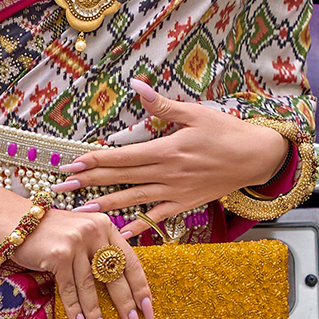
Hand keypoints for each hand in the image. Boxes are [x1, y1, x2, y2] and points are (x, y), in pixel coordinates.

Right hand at [8, 205, 153, 318]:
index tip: (148, 309)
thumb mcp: (81, 234)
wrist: (14, 220)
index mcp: (106, 227)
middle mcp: (95, 231)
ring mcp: (76, 242)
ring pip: (91, 287)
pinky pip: (69, 289)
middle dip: (126, 305)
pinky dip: (75, 310)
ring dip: (97, 315)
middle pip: (115, 276)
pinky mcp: (58, 255)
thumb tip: (120, 286)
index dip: (141, 288)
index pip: (131, 261)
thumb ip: (99, 251)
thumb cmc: (50, 232)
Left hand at [57, 78, 289, 232]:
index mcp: (167, 149)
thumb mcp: (195, 113)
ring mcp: (175, 192)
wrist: (256, 157)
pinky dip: (138, 226)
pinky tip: (119, 233)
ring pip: (133, 199)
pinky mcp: (185, 203)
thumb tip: (136, 85)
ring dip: (105, 205)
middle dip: (88, 182)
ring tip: (80, 211)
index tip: (71, 164)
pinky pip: (157, 217)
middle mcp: (167, 173)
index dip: (95, 160)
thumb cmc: (226, 131)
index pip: (123, 156)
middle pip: (121, 178)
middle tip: (61, 187)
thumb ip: (162, 104)